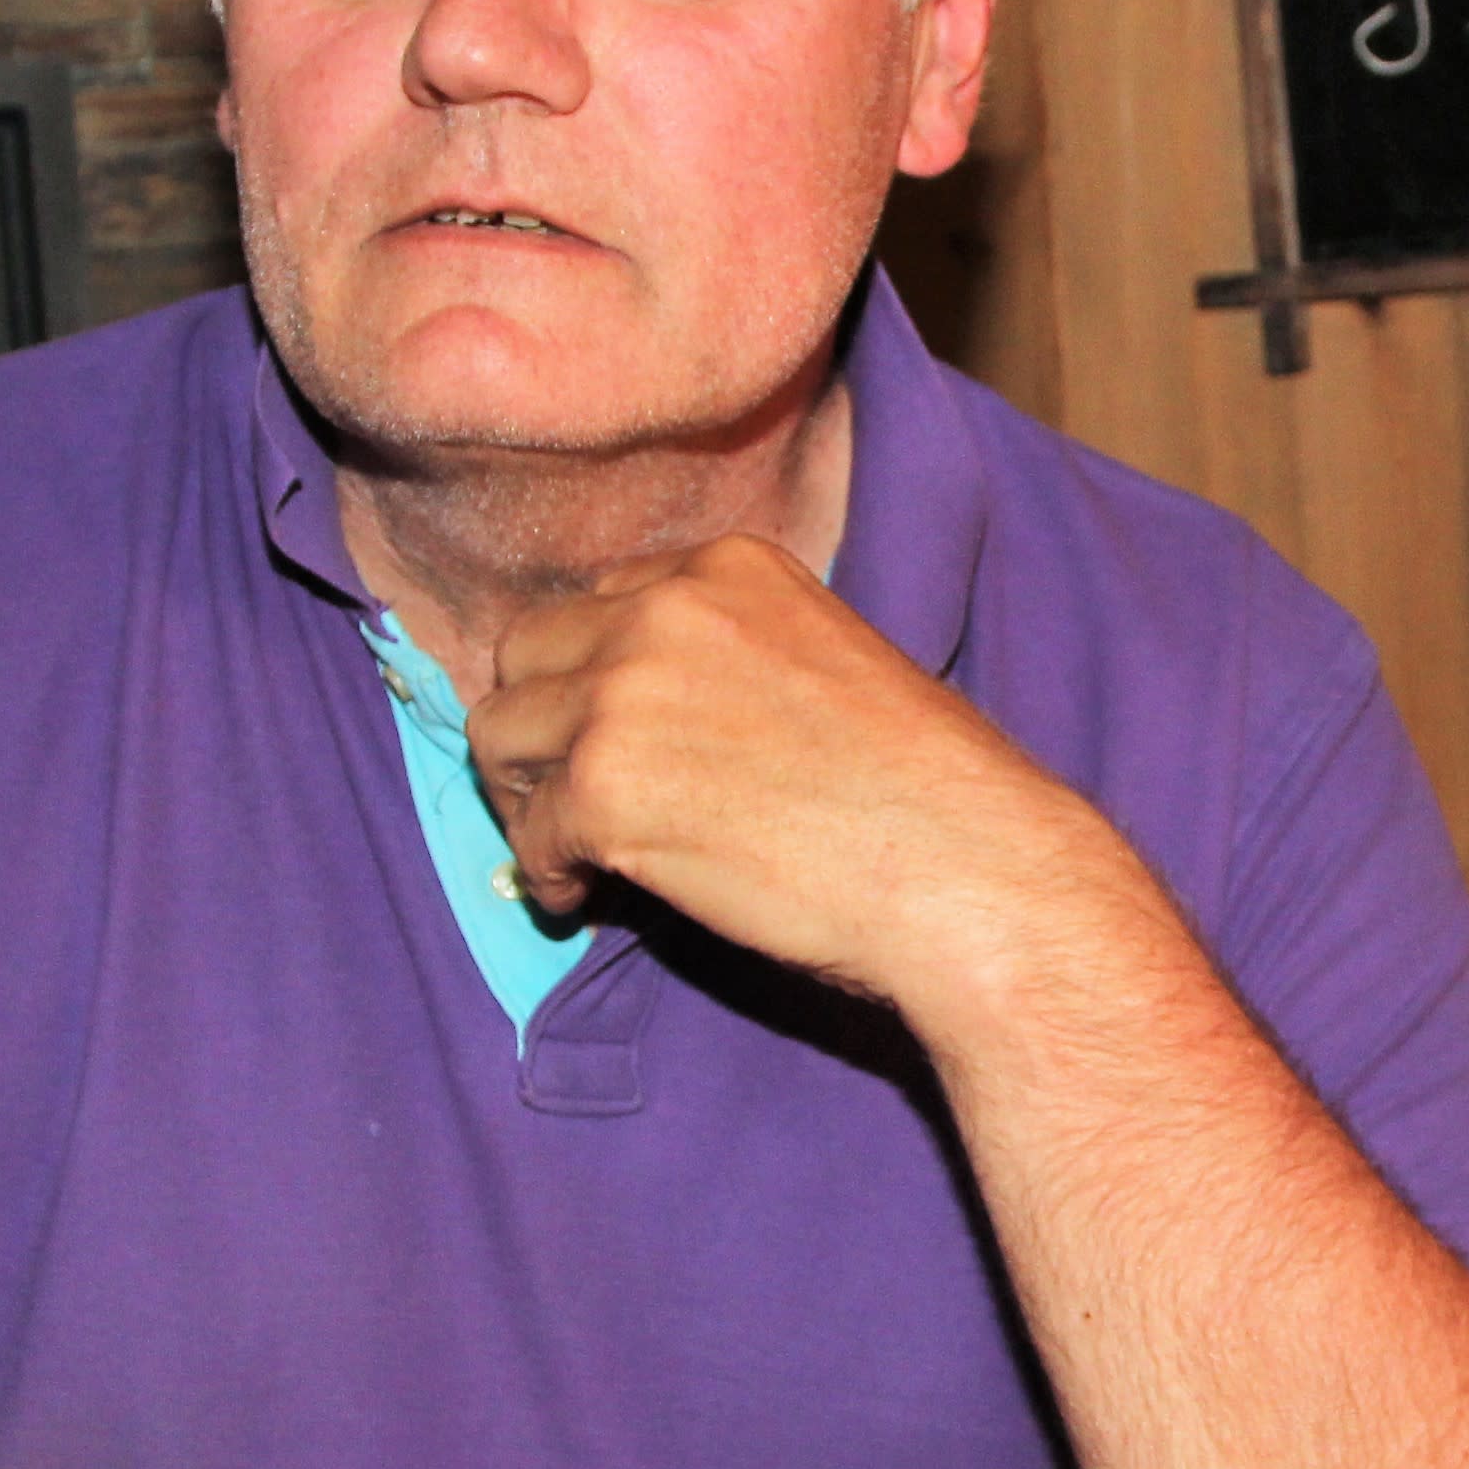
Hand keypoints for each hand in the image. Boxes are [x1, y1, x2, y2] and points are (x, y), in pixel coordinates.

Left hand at [460, 535, 1160, 1022]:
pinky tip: (592, 899)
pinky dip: (551, 875)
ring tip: (579, 854)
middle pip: (525, 655)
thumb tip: (643, 716)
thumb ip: (730, 661)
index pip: (596, 602)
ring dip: (531, 800)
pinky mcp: (603, 790)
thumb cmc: (925, 795)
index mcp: (726, 568)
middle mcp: (663, 610)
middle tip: (572, 799)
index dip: (592, 678)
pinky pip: (527, 835)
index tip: (614, 738)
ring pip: (501, 738)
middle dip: (541, 729)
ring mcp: (625, 696)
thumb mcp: (828, 664)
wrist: (967, 871)